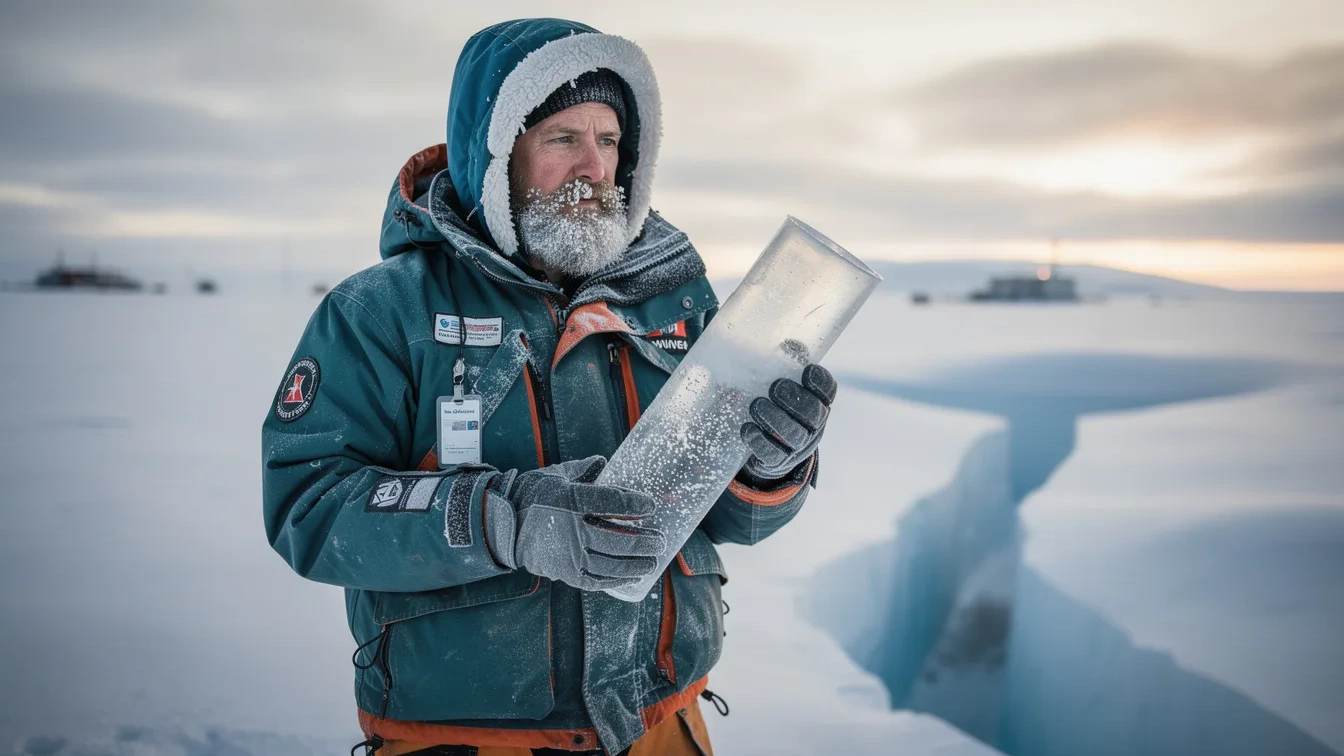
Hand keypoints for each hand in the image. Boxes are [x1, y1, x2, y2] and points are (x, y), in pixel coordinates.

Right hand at [483, 456, 666, 591]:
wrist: (500, 524)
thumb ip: (582, 469)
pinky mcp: (564, 572)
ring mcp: (568, 554)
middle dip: (645, 541)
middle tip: (661, 540)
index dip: (636, 504)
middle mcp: (572, 529)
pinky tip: (632, 576)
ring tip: (654, 561)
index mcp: (570, 499)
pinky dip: (616, 580)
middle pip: (618, 538)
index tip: (651, 506)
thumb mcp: (556, 475)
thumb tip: (604, 461)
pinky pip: (595, 581)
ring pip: (611, 563)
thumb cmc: (530, 495)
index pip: (612, 501)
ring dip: (637, 564)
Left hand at [740, 363, 835, 480]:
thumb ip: (785, 364)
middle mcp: (812, 426)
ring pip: (794, 434)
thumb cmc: (774, 406)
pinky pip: (772, 454)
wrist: (766, 450)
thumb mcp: (780, 386)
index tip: (807, 370)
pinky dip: (759, 440)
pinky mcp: (777, 461)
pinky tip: (747, 428)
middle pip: (813, 413)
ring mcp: (797, 446)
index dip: (820, 382)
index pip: (827, 391)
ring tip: (756, 405)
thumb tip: (789, 344)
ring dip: (775, 418)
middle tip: (776, 387)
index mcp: (817, 403)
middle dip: (795, 399)